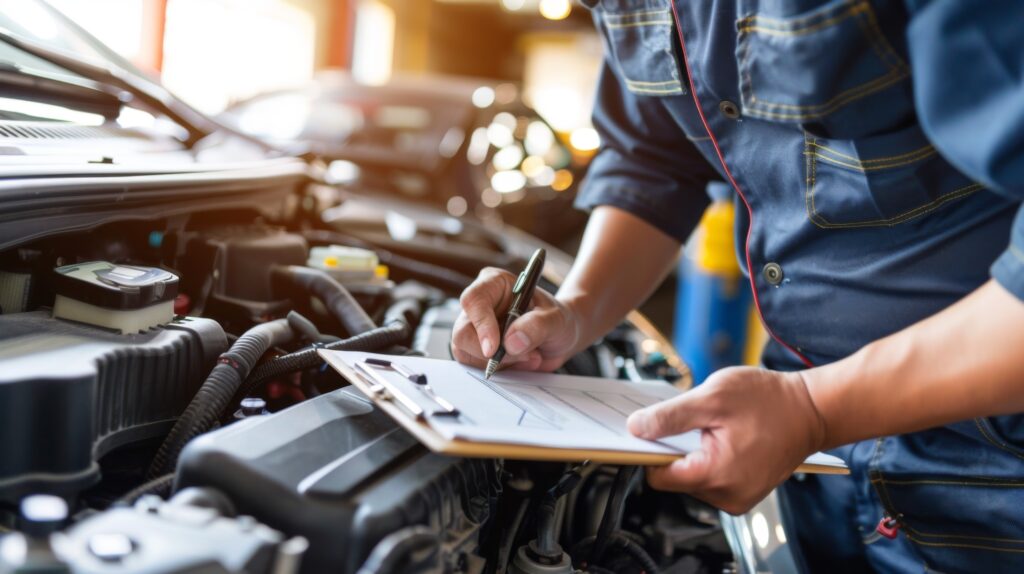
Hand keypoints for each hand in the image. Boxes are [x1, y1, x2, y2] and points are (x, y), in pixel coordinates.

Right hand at [451, 267, 580, 371]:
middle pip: (462, 333)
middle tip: (524, 355)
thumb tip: (511, 342)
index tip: (494, 348)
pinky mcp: (477, 350)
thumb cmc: (557, 319)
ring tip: (529, 356)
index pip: (474, 300)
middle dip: (492, 353)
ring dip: (500, 363)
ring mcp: (476, 329)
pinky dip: (500, 370)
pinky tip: (520, 362)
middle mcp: (480, 306)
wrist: (561, 337)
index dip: (481, 324)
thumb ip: (536, 326)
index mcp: (494, 284)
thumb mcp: (556, 319)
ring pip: (465, 353)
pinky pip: (475, 366)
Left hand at [627, 366, 826, 514]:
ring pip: (692, 479)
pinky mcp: (745, 493)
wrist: (812, 410)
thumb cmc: (769, 401)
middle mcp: (726, 496)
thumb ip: (669, 417)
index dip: (649, 451)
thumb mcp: (712, 398)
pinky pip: (712, 479)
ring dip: (695, 452)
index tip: (650, 430)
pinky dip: (710, 458)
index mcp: (715, 475)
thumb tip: (636, 428)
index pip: (658, 476)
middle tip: (694, 421)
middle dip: (676, 448)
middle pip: (674, 478)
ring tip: (716, 428)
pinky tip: (724, 438)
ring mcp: (738, 498)